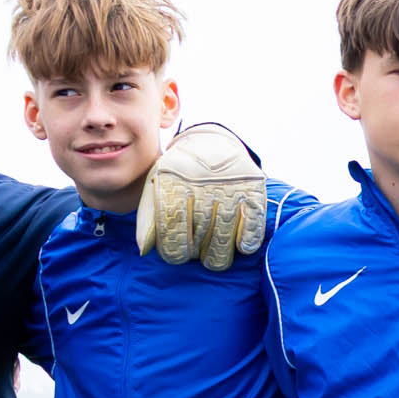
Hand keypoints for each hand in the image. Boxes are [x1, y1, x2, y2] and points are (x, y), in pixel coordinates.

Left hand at [139, 123, 270, 269]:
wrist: (212, 143)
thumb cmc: (179, 175)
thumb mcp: (157, 186)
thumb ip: (148, 218)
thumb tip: (145, 250)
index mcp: (173, 183)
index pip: (172, 228)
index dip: (173, 250)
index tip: (176, 254)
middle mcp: (201, 185)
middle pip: (198, 238)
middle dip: (195, 254)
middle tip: (195, 252)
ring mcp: (230, 188)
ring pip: (223, 239)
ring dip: (217, 255)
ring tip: (212, 254)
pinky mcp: (253, 191)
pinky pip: (252, 227)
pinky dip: (246, 242)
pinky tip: (239, 246)